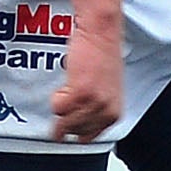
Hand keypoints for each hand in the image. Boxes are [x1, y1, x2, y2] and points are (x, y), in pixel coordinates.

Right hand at [51, 0, 123, 141]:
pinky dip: (56, 97)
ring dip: (60, 108)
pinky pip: (57, 107)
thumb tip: (81, 123)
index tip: (67, 128)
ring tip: (66, 90)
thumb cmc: (104, 56)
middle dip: (66, 119)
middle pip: (75, 131)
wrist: (101, 34)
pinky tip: (65, 84)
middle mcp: (106, 110)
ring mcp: (93, 103)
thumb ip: (98, 108)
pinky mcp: (80, 92)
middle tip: (65, 102)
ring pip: (64, 120)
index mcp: (114, 112)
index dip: (76, 131)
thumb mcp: (108, 90)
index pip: (90, 136)